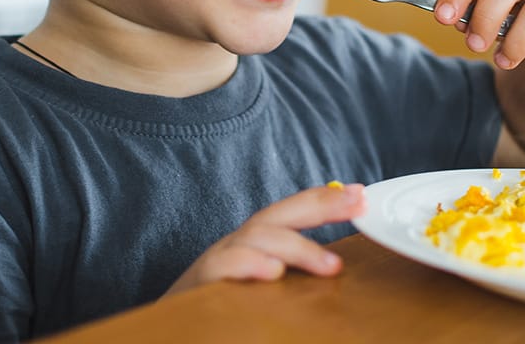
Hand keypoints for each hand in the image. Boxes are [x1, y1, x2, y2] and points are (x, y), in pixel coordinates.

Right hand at [164, 182, 365, 296]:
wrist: (163, 334)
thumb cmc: (218, 311)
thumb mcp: (259, 293)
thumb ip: (289, 280)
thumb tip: (337, 272)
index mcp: (253, 245)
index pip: (291, 214)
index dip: (324, 201)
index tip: (361, 194)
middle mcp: (236, 245)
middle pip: (278, 214)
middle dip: (319, 205)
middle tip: (356, 202)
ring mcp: (217, 261)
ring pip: (256, 237)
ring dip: (296, 246)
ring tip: (330, 264)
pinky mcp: (198, 284)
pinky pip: (224, 268)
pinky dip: (248, 265)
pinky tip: (272, 272)